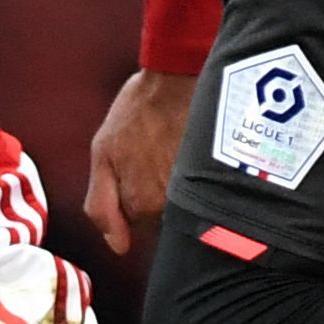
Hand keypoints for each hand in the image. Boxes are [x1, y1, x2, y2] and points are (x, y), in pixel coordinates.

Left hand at [83, 68, 190, 254]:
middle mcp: (173, 208)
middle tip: (156, 156)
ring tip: (175, 151)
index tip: (136, 169)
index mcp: (142, 206)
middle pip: (162, 220)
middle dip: (157, 196)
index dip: (132, 199)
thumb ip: (101, 205)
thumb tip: (117, 247)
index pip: (136, 227)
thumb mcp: (102, 152)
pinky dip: (201, 179)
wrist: (178, 76)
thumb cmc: (138, 109)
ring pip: (184, 207)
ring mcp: (200, 195)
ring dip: (180, 188)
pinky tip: (194, 153)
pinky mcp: (222, 179)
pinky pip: (208, 193)